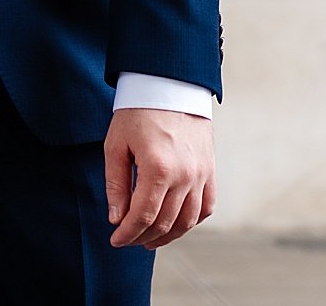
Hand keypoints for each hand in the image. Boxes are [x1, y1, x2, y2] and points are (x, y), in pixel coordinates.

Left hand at [105, 108, 214, 248]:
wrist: (170, 85)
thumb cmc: (138, 112)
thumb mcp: (116, 145)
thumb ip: (116, 184)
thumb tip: (117, 218)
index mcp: (158, 168)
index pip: (143, 216)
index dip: (128, 233)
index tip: (116, 240)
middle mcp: (184, 175)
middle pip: (165, 222)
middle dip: (143, 236)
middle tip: (128, 240)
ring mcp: (201, 175)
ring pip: (187, 221)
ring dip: (168, 236)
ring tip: (149, 240)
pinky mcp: (210, 171)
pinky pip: (205, 207)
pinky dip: (191, 221)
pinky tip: (175, 224)